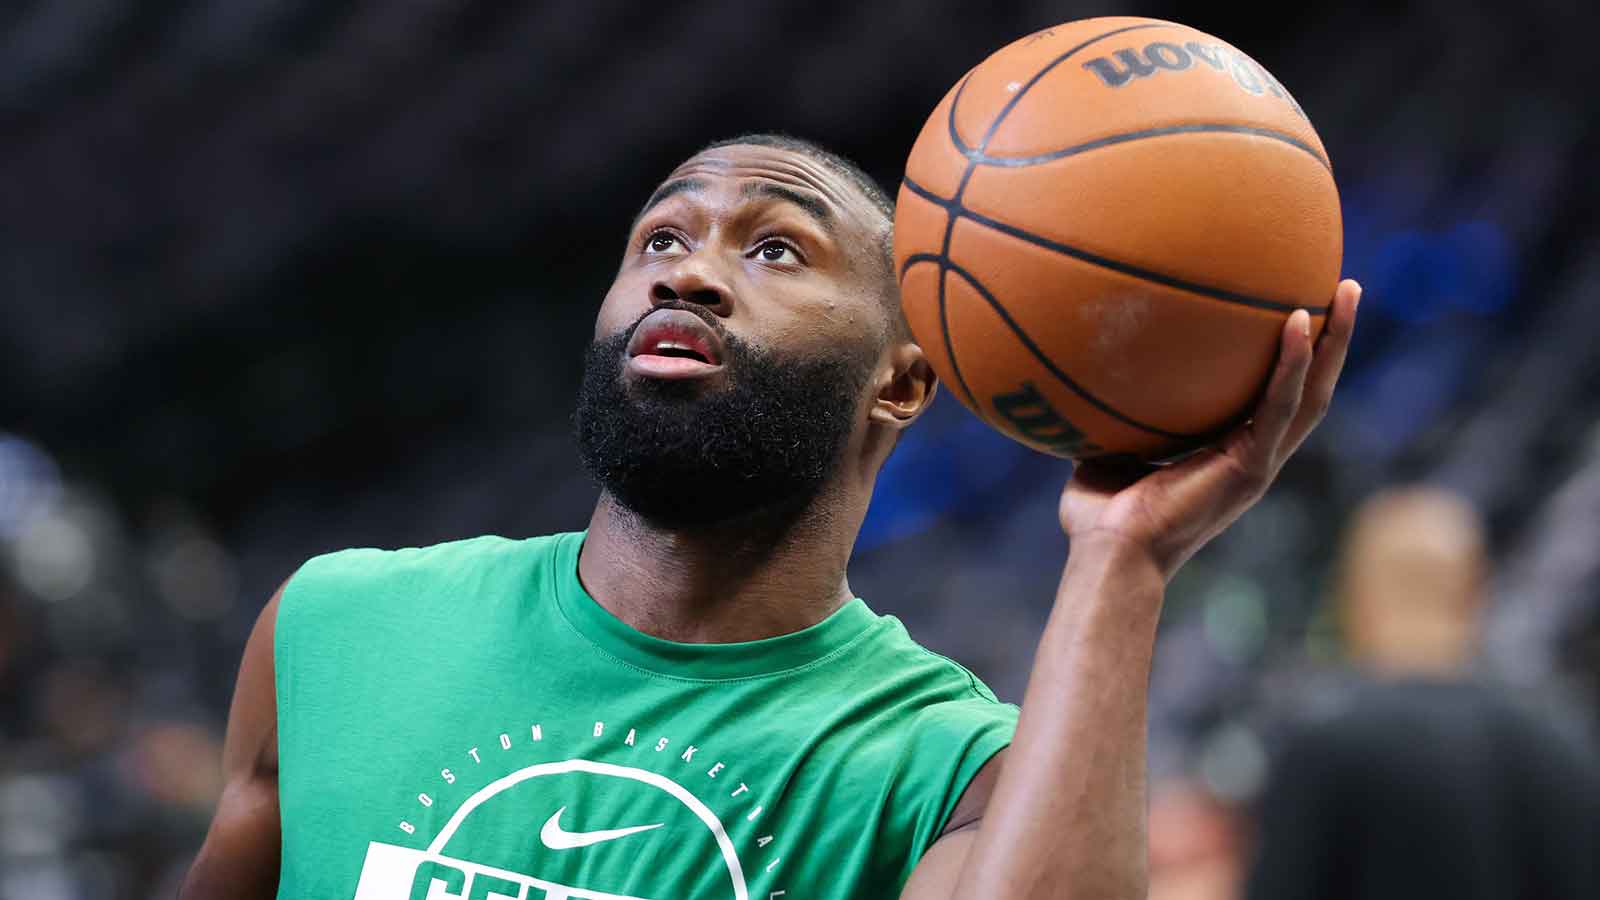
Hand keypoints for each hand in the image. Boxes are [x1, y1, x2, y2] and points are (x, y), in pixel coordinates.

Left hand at [1060, 279, 1360, 579]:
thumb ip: (1109, 416)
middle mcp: (1254, 458)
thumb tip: (1081, 371)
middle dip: (1331, 339)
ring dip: (1333, 341)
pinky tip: (1297, 320)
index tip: (1296, 308)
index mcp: (1229, 455)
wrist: (1110, 555)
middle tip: (1341, 286)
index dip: (1292, 359)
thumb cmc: (1100, 518)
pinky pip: (1279, 405)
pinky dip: (1292, 363)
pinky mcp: (1252, 467)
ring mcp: (1258, 464)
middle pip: (1310, 389)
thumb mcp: (1104, 451)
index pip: (1273, 398)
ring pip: (1313, 394)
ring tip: (1344, 289)